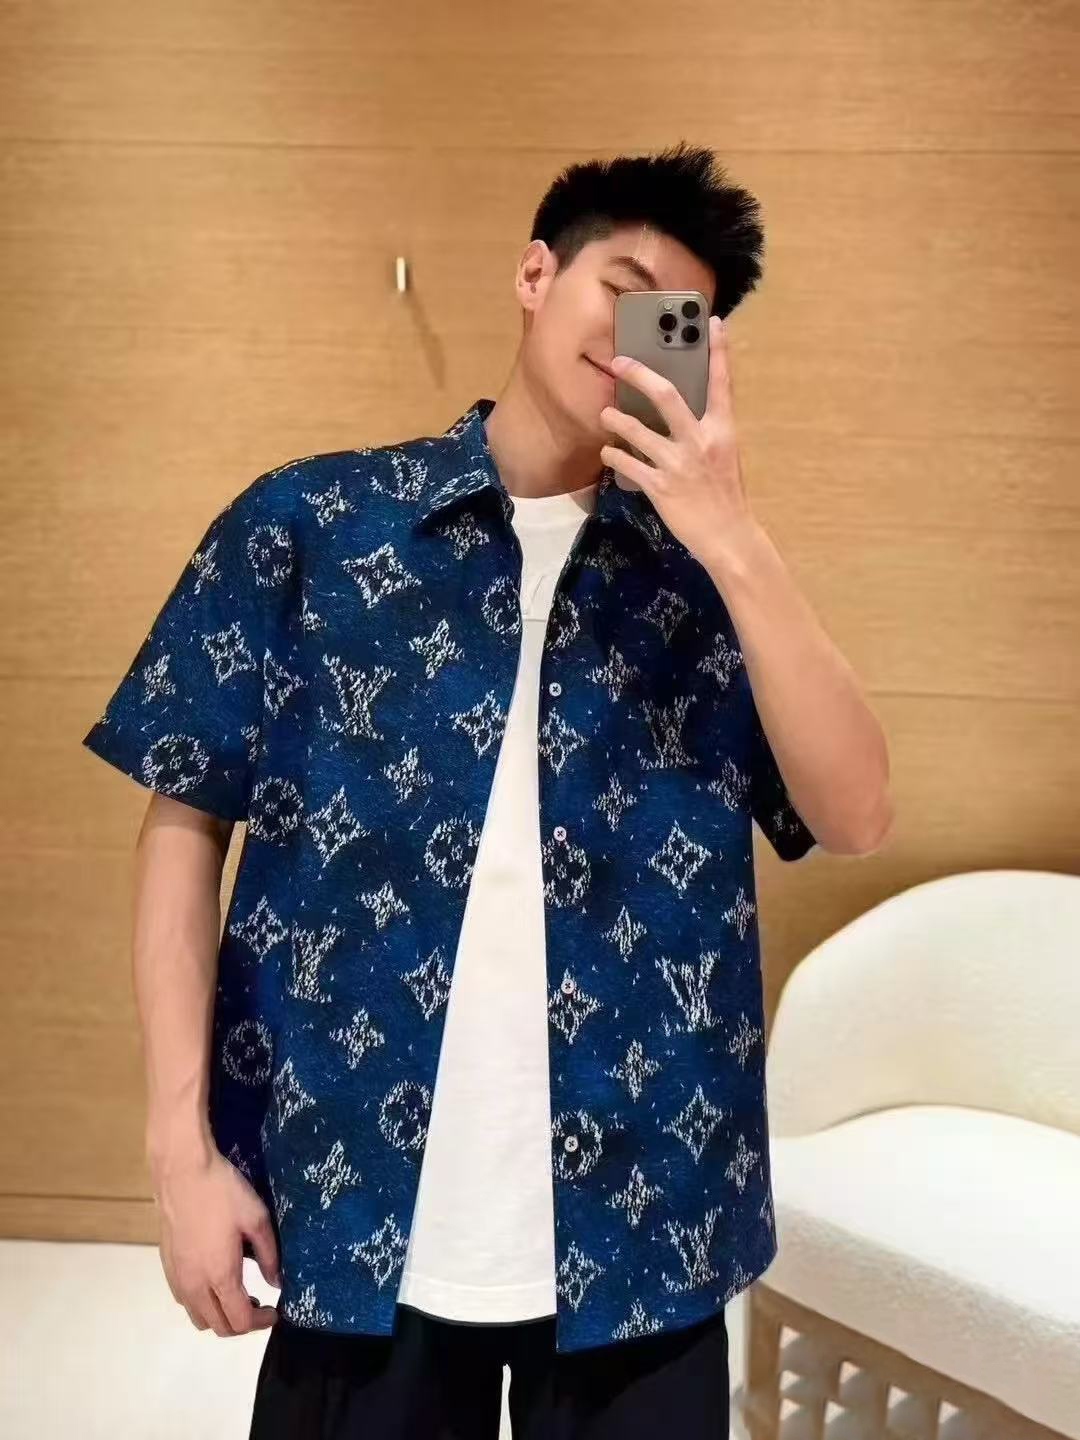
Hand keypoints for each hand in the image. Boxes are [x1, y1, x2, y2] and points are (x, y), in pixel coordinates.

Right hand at [152, 1144, 280, 1335]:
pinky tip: (215, 1279)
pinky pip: (185, 1301)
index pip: (241, 1321)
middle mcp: (195, 1285)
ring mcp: (178, 1278)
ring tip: (238, 1293)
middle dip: (243, 1324)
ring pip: (199, 1318)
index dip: (262, 1322)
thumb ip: (269, 1255)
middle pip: (219, 1327)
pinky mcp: (167, 1267)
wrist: (182, 1172)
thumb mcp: (257, 1219)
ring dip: (220, 1316)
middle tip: (260, 1303)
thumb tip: (276, 1282)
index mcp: (220, 1276)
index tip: (275, 1310)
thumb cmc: (222, 1192)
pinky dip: (203, 1303)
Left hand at [599, 314, 756, 562]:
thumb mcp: (724, 456)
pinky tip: (607, 453)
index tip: (713, 323)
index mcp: (722, 430)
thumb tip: (680, 411)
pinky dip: (614, 457)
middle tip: (620, 363)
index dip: (718, 352)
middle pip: (667, 396)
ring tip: (605, 414)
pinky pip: (629, 465)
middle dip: (640, 375)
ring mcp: (679, 463)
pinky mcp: (661, 487)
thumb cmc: (725, 495)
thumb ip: (706, 431)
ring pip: (638, 430)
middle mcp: (701, 441)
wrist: (727, 536)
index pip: (721, 384)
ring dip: (616, 420)